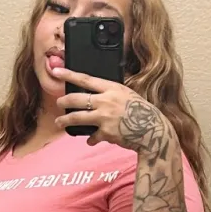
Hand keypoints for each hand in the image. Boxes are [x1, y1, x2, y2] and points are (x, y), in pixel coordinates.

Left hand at [53, 67, 174, 156]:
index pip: (86, 79)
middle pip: (76, 98)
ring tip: (60, 122)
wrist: (153, 131)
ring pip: (77, 117)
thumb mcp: (127, 95)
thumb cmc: (142, 112)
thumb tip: (94, 97)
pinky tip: (91, 140)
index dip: (69, 75)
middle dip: (63, 101)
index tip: (57, 71)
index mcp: (112, 88)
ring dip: (65, 120)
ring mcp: (105, 117)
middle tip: (59, 102)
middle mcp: (106, 101)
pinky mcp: (106, 132)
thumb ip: (110, 94)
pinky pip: (92, 136)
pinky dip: (91, 139)